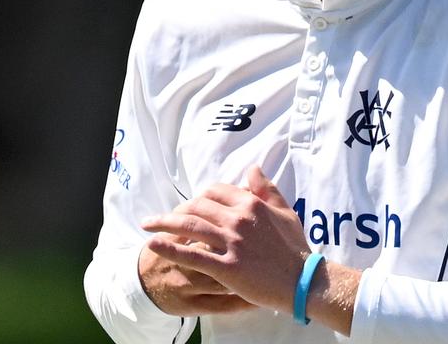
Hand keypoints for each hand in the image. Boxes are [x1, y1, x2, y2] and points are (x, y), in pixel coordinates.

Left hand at [142, 166, 310, 313]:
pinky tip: (153, 244)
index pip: (216, 190)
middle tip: (163, 217)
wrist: (301, 280)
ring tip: (146, 225)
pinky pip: (192, 255)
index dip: (200, 195)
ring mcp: (231, 243)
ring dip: (163, 223)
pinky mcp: (226, 267)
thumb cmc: (294, 247)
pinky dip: (169, 248)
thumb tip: (253, 167)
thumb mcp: (285, 212)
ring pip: (190, 225)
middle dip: (177, 208)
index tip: (191, 204)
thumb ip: (267, 189)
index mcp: (251, 204)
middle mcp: (238, 219)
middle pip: (198, 205)